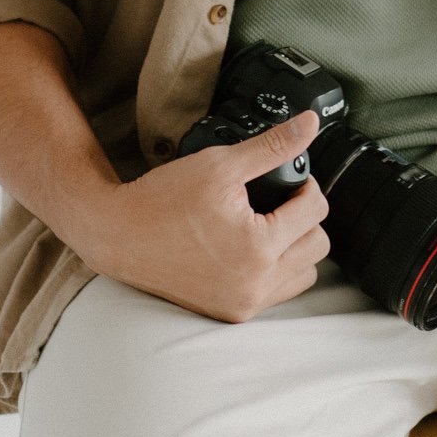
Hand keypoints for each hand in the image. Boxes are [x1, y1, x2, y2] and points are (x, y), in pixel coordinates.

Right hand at [79, 110, 331, 322]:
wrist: (119, 235)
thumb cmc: (164, 199)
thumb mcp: (222, 163)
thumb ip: (273, 145)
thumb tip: (310, 123)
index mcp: (257, 248)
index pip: (315, 212)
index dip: (306, 185)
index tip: (288, 176)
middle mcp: (254, 285)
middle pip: (317, 246)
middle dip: (305, 216)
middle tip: (280, 198)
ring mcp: (242, 304)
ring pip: (303, 275)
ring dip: (296, 246)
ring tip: (270, 222)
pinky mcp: (230, 313)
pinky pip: (277, 294)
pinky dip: (276, 270)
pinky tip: (254, 246)